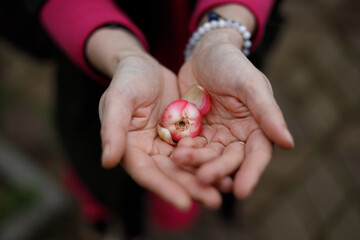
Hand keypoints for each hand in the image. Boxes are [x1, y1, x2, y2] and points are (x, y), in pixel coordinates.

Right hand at [98, 52, 221, 209]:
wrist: (145, 66)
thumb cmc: (126, 80)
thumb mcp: (118, 100)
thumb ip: (113, 129)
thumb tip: (108, 161)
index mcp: (130, 148)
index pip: (147, 173)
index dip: (165, 188)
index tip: (185, 203)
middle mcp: (150, 152)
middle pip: (171, 173)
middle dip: (192, 187)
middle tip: (214, 201)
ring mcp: (168, 144)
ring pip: (188, 164)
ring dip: (206, 177)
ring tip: (226, 188)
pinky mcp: (184, 134)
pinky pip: (199, 147)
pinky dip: (212, 157)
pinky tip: (230, 164)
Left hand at [173, 29, 293, 197]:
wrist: (204, 52)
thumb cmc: (232, 63)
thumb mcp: (249, 83)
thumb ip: (268, 112)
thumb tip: (288, 143)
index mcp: (256, 127)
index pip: (257, 155)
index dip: (251, 173)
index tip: (242, 191)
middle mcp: (236, 136)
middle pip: (229, 159)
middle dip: (217, 170)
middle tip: (204, 179)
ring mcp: (214, 135)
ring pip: (207, 155)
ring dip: (196, 162)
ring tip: (181, 161)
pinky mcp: (194, 132)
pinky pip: (188, 144)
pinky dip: (183, 150)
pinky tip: (173, 153)